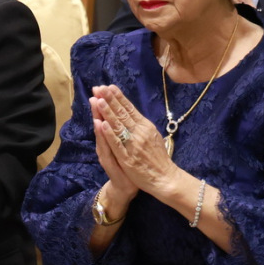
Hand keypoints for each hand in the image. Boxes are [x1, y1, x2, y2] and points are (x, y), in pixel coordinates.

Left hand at [91, 86, 179, 200]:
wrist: (164, 178)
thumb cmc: (157, 157)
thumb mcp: (152, 136)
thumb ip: (142, 125)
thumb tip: (133, 112)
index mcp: (145, 126)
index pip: (129, 109)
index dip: (118, 97)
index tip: (109, 86)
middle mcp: (139, 132)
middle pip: (122, 114)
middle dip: (110, 100)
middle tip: (99, 87)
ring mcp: (133, 145)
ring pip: (118, 126)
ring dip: (107, 112)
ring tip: (98, 100)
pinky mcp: (128, 158)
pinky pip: (117, 144)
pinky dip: (109, 133)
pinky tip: (102, 124)